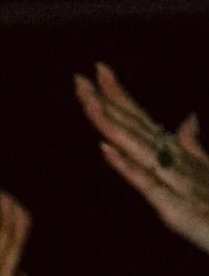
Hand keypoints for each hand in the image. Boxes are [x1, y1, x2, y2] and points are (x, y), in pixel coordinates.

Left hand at [76, 63, 208, 255]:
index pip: (141, 118)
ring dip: (111, 124)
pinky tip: (106, 149)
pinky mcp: (171, 205)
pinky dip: (126, 165)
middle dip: (106, 101)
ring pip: (136, 147)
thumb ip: (194, 146)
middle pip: (133, 126)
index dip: (119, 95)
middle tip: (78, 78)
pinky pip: (145, 182)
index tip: (98, 70)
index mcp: (175, 152)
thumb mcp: (206, 171)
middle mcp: (172, 158)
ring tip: (89, 102)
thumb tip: (188, 118)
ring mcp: (172, 179)